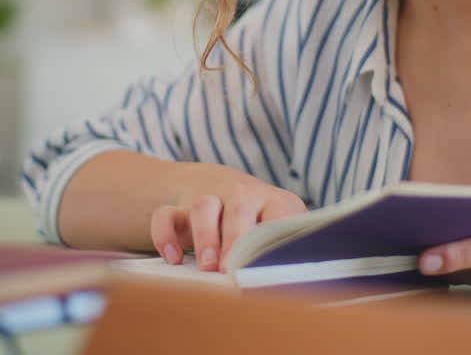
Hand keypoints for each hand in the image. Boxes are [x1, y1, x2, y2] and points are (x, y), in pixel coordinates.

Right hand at [149, 162, 305, 271]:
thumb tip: (305, 285)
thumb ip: (290, 249)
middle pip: (239, 207)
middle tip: (233, 269)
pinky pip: (166, 215)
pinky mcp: (179, 209)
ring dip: (205, 236)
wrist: (223, 186)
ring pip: (204, 206)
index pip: (279, 213)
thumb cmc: (263, 222)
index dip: (274, 238)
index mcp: (275, 202)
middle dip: (236, 239)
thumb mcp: (284, 227)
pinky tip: (172, 258)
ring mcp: (209, 199)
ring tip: (207, 266)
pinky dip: (165, 235)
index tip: (270, 265)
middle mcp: (242, 195)